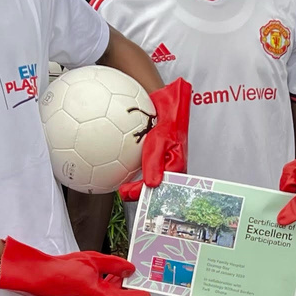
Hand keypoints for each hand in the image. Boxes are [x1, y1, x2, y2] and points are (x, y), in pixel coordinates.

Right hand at [0, 238, 151, 295]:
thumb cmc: (61, 269)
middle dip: (124, 289)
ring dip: (111, 286)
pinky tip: (97, 275)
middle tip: (133, 279)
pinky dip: (98, 287)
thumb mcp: (93, 260)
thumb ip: (114, 265)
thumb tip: (129, 269)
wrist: (36, 276)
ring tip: (116, 273)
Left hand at [118, 79, 191, 200]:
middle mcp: (170, 165)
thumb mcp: (160, 140)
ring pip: (150, 176)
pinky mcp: (155, 152)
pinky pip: (144, 163)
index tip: (127, 193)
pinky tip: (120, 165)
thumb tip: (150, 184)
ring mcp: (163, 159)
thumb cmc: (169, 118)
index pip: (160, 187)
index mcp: (176, 166)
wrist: (169, 102)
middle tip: (124, 193)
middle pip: (155, 185)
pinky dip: (133, 167)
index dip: (143, 192)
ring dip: (137, 182)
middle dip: (140, 191)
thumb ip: (154, 163)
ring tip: (123, 186)